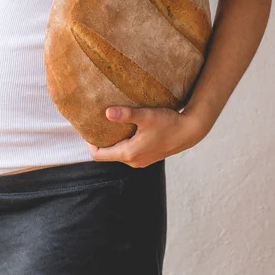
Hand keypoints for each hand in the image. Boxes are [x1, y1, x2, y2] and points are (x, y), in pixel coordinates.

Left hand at [84, 105, 206, 167]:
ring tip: (107, 125)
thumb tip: (107, 113)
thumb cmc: (169, 123)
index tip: (85, 130)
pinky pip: (128, 152)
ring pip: (118, 153)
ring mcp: (140, 160)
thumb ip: (126, 114)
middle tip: (94, 124)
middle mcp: (133, 161)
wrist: (190, 131)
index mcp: (128, 153)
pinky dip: (122, 142)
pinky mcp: (147, 157)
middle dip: (99, 141)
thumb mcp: (146, 116)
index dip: (89, 143)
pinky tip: (124, 129)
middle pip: (107, 154)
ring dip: (111, 141)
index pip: (99, 155)